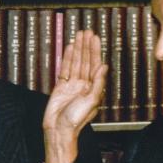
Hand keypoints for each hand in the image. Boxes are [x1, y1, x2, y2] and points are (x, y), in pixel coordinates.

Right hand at [42, 31, 107, 162]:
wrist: (59, 130)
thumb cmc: (76, 120)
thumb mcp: (91, 101)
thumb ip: (97, 83)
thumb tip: (104, 66)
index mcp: (93, 88)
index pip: (95, 64)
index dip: (95, 51)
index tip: (94, 38)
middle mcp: (84, 85)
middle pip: (85, 61)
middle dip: (86, 46)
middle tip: (86, 32)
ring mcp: (72, 85)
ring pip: (75, 63)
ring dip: (77, 49)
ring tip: (78, 36)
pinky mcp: (60, 88)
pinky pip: (64, 70)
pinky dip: (66, 59)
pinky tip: (68, 49)